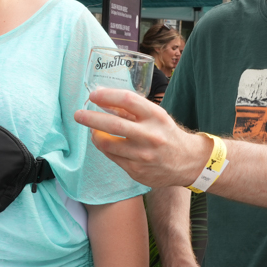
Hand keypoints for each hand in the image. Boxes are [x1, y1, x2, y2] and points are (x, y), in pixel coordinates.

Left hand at [73, 88, 209, 189]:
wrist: (188, 162)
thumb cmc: (167, 134)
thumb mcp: (155, 116)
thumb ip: (132, 110)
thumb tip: (102, 100)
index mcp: (156, 116)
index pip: (127, 100)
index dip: (107, 95)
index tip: (93, 95)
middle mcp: (150, 135)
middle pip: (112, 124)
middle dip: (90, 118)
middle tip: (78, 114)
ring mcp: (143, 156)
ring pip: (107, 144)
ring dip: (95, 136)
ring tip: (93, 131)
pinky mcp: (137, 171)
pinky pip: (112, 158)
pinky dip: (106, 149)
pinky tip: (106, 144)